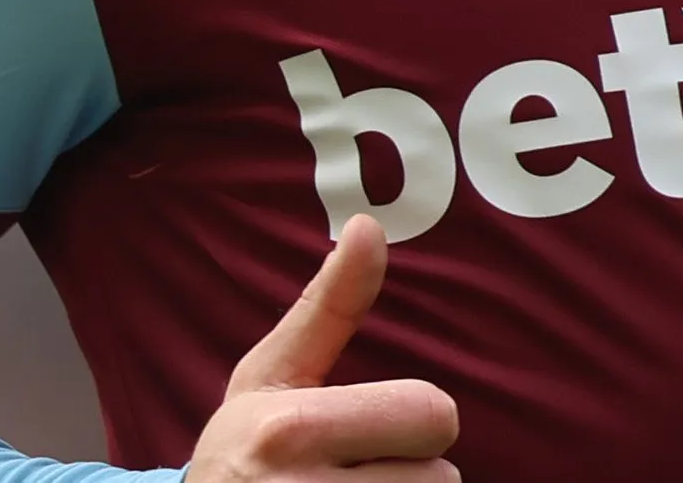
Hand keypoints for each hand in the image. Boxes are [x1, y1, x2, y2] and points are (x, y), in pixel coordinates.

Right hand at [187, 214, 462, 482]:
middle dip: (411, 478)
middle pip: (443, 480)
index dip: (414, 423)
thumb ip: (328, 307)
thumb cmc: (239, 455)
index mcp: (290, 431)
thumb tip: (371, 225)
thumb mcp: (270, 378)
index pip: (434, 414)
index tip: (367, 434)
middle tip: (355, 481)